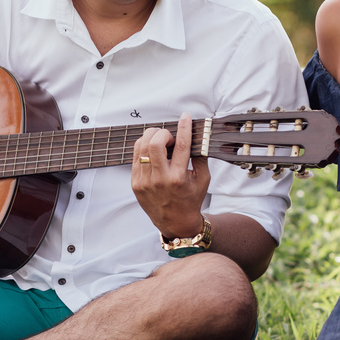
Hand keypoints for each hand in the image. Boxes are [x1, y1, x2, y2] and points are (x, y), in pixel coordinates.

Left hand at [131, 113, 209, 238]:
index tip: (185, 117)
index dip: (184, 128)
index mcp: (178, 179)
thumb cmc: (190, 199)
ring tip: (161, 142)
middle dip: (163, 133)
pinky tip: (153, 151)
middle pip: (155, 143)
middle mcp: (159, 180)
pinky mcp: (135, 183)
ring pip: (141, 146)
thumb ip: (201, 157)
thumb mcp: (203, 180)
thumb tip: (198, 136)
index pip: (181, 146)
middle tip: (170, 137)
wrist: (175, 222)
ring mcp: (144, 182)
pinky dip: (144, 147)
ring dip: (152, 137)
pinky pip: (135, 156)